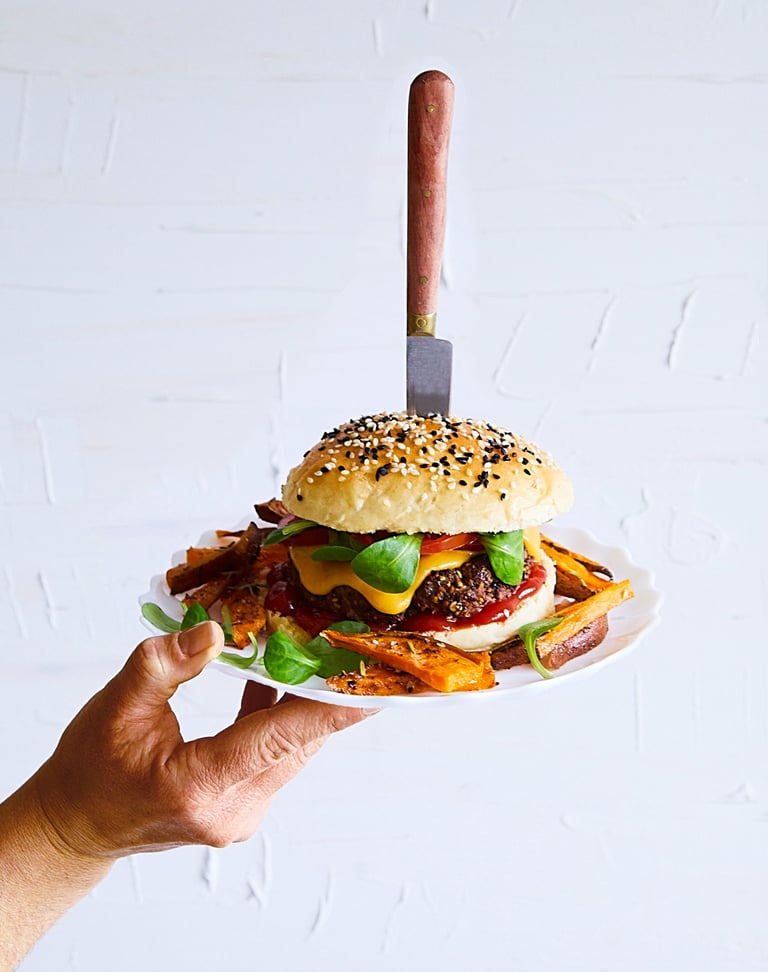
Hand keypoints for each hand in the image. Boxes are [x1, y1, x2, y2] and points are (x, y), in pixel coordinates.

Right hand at [31, 621, 375, 858]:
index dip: (332, 709)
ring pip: (291, 747)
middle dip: (325, 692)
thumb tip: (214, 631)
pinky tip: (277, 676)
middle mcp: (232, 808)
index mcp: (201, 786)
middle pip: (296, 741)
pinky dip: (281, 715)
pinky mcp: (243, 802)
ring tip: (322, 650)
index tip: (377, 689)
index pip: (281, 739)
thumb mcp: (116, 707)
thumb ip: (165, 665)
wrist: (77, 826)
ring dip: (304, 702)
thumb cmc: (90, 772)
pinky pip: (276, 752)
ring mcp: (241, 811)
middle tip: (349, 643)